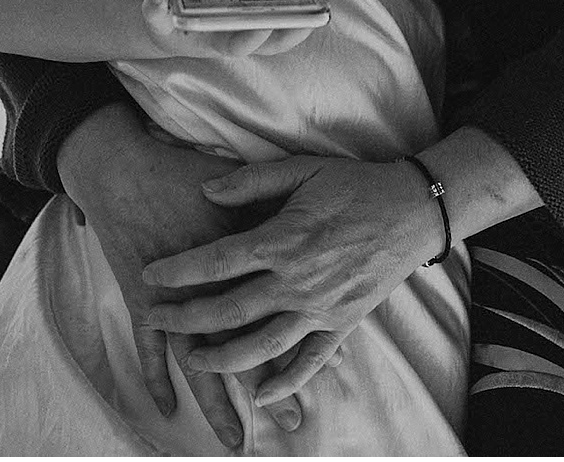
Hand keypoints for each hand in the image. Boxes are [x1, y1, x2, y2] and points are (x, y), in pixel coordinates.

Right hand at [58, 106, 305, 445]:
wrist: (122, 166)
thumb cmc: (182, 170)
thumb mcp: (237, 185)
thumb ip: (270, 213)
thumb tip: (305, 237)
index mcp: (239, 255)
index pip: (275, 308)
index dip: (300, 339)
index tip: (327, 373)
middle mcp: (208, 285)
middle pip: (242, 345)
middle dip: (268, 386)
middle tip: (292, 422)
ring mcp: (171, 296)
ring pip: (198, 359)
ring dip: (216, 399)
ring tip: (235, 437)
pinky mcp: (141, 297)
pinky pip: (148, 347)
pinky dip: (156, 377)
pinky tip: (167, 407)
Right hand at [138, 0, 317, 57]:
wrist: (172, 27)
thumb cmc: (165, 24)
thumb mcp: (153, 18)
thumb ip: (154, 10)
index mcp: (217, 43)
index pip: (240, 46)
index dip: (253, 37)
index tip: (263, 24)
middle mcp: (240, 40)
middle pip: (273, 43)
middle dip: (295, 29)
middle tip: (314, 12)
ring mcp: (252, 31)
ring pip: (286, 31)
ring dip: (307, 17)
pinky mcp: (258, 18)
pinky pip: (285, 15)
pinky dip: (302, 5)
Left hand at [140, 154, 444, 403]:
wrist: (413, 209)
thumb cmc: (355, 184)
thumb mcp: (302, 168)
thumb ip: (251, 181)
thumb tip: (205, 190)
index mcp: (283, 239)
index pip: (217, 262)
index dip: (178, 270)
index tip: (149, 275)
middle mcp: (297, 280)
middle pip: (229, 310)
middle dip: (185, 318)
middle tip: (154, 318)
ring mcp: (321, 308)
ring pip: (262, 345)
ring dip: (223, 358)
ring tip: (193, 361)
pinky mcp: (342, 323)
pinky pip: (310, 361)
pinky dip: (286, 383)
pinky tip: (260, 395)